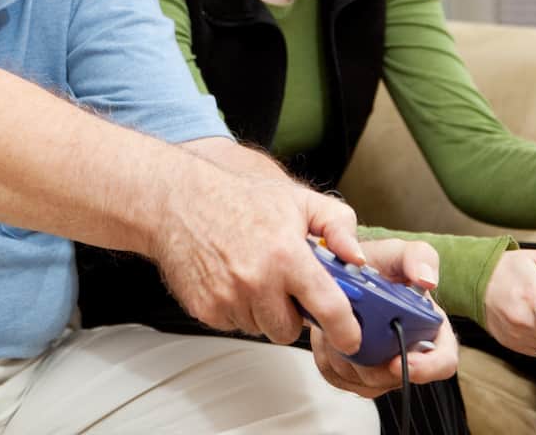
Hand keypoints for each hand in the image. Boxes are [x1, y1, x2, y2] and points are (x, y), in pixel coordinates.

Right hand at [153, 169, 366, 355]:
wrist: (178, 200)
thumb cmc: (236, 197)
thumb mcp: (297, 199)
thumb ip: (338, 224)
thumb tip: (357, 258)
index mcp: (286, 254)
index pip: (329, 309)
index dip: (346, 330)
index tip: (351, 337)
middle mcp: (257, 280)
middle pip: (291, 329)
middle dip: (293, 312)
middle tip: (284, 284)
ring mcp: (229, 298)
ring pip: (261, 328)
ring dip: (263, 310)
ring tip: (254, 274)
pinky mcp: (206, 309)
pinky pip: (234, 324)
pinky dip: (238, 308)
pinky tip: (232, 278)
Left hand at [309, 238, 457, 396]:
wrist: (341, 266)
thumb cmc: (375, 262)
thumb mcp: (398, 252)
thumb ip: (418, 257)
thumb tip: (427, 280)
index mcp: (428, 327)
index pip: (443, 361)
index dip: (426, 368)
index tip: (402, 362)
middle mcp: (407, 350)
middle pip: (395, 377)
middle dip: (371, 361)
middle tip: (352, 334)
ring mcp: (379, 365)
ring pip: (365, 381)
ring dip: (346, 355)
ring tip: (337, 323)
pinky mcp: (351, 371)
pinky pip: (339, 376)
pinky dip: (328, 356)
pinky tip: (327, 332)